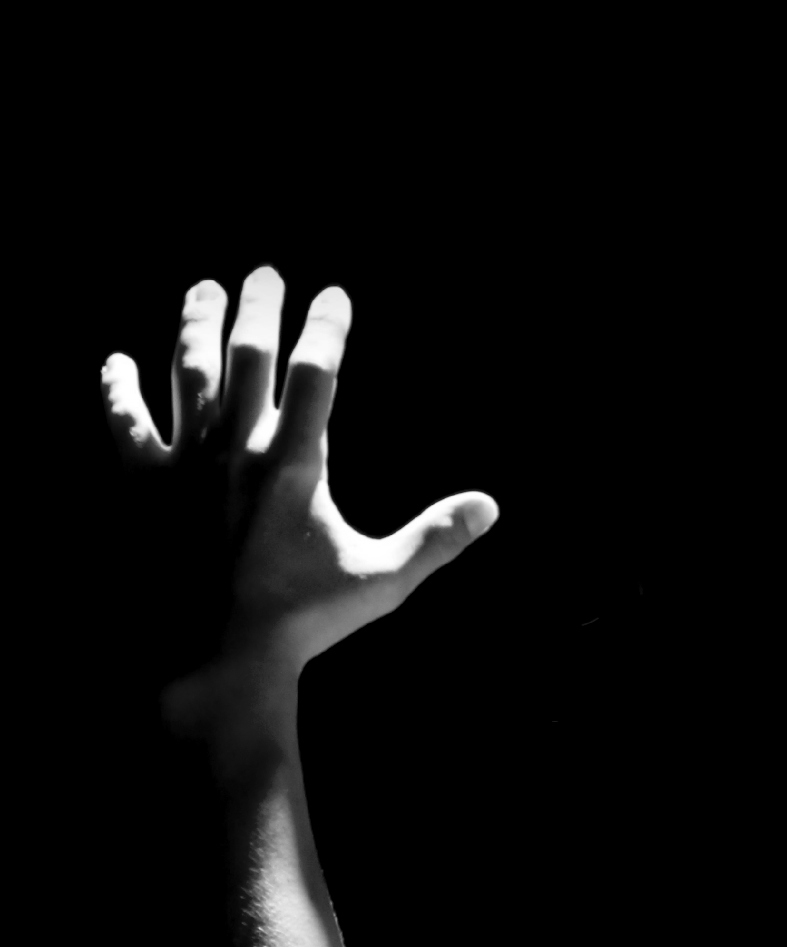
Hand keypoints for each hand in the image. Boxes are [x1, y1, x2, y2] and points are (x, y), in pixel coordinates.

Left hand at [100, 268, 497, 722]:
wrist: (213, 655)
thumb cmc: (303, 622)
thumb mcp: (382, 581)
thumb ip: (435, 538)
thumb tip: (490, 506)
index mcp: (297, 461)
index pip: (316, 370)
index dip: (327, 325)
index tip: (335, 294)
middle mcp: (239, 446)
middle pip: (248, 350)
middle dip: (259, 304)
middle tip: (265, 273)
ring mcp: (186, 460)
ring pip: (189, 368)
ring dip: (196, 321)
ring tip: (204, 289)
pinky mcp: (143, 483)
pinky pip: (124, 420)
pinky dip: (117, 387)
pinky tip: (117, 362)